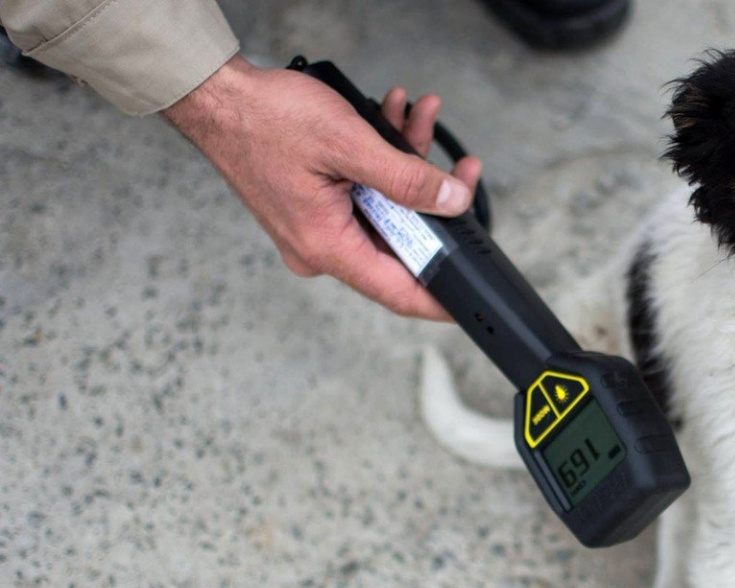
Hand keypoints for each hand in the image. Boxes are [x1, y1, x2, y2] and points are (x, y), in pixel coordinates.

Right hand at [162, 55, 481, 320]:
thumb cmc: (264, 118)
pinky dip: (383, 161)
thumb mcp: (350, 145)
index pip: (397, 292)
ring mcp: (317, 228)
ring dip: (408, 167)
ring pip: (386, 210)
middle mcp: (320, 247)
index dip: (441, 298)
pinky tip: (394, 120)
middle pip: (399, 243)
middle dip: (434, 202)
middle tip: (460, 172)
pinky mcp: (316, 208)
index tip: (472, 299)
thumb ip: (407, 179)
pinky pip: (364, 195)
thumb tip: (452, 202)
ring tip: (419, 121)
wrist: (218, 96)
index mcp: (326, 247)